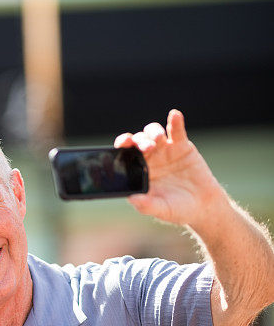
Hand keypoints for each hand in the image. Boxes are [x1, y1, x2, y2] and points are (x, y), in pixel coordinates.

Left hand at [114, 109, 224, 228]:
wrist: (203, 205)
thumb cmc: (178, 210)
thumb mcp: (162, 210)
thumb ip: (146, 205)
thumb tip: (132, 199)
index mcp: (139, 173)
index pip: (125, 155)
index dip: (122, 147)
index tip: (123, 144)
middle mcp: (149, 159)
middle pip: (138, 142)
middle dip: (139, 141)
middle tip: (147, 148)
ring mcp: (165, 150)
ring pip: (153, 133)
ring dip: (153, 132)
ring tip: (158, 140)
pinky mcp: (181, 145)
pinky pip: (176, 130)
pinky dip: (175, 121)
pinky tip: (175, 115)